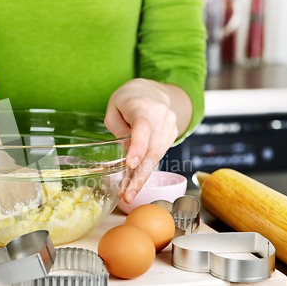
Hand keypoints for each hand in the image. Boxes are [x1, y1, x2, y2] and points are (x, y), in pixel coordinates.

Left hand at [104, 78, 178, 203]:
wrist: (153, 91)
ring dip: (142, 177)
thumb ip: (118, 130)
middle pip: (152, 149)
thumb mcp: (114, 110)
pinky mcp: (172, 135)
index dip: (138, 146)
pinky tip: (136, 180)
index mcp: (142, 106)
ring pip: (157, 156)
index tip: (130, 164)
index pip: (142, 127)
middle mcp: (160, 115)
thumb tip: (126, 153)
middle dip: (140, 175)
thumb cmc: (128, 100)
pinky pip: (159, 155)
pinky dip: (147, 169)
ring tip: (128, 193)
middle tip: (128, 194)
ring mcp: (169, 125)